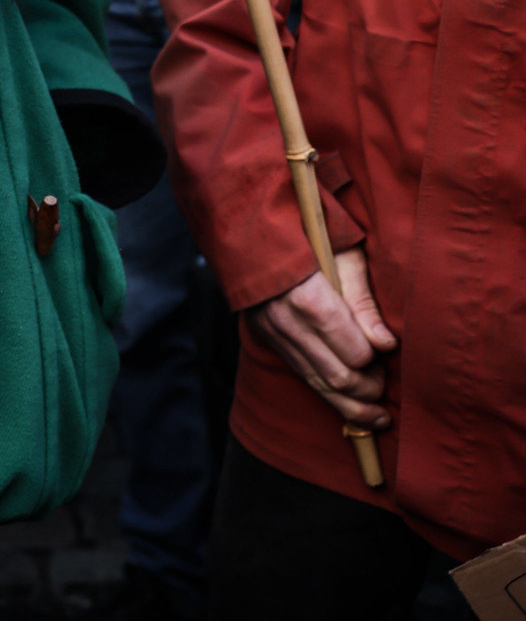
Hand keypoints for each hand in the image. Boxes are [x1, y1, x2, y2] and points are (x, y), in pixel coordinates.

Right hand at [247, 247, 396, 429]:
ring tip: (376, 415)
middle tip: (384, 385)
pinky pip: (301, 373)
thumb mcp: (343, 255)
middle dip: (367, 390)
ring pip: (317, 384)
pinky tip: (347, 400)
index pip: (355, 353)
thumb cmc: (305, 230)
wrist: (250, 224)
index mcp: (310, 299)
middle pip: (337, 377)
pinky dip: (326, 391)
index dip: (376, 359)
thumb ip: (364, 303)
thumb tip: (386, 344)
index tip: (388, 352)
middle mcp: (288, 322)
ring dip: (350, 405)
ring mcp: (273, 332)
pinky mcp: (267, 337)